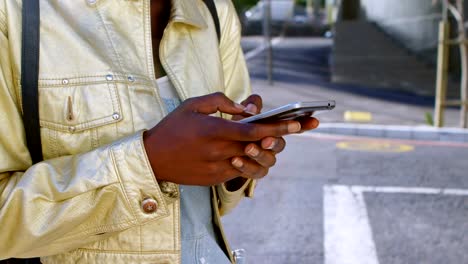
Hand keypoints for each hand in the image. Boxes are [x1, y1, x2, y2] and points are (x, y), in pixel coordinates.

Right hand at [143, 92, 301, 185]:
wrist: (152, 159)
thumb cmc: (173, 127)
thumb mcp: (194, 104)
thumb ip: (223, 101)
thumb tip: (249, 108)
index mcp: (214, 131)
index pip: (254, 131)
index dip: (279, 128)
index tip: (298, 123)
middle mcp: (219, 152)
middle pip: (260, 147)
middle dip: (279, 139)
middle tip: (291, 128)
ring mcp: (218, 169)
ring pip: (254, 162)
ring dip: (264, 151)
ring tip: (266, 140)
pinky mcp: (216, 179)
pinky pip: (241, 170)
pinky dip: (248, 159)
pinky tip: (246, 149)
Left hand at [228, 95, 318, 183]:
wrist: (220, 149)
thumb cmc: (234, 127)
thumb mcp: (241, 113)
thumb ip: (249, 106)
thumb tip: (252, 109)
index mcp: (273, 128)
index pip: (293, 126)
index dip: (305, 123)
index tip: (314, 121)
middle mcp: (273, 145)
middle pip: (280, 144)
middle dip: (275, 141)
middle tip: (266, 140)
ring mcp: (265, 159)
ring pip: (269, 160)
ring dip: (260, 154)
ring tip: (247, 148)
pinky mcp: (254, 171)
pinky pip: (255, 172)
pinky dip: (246, 166)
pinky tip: (235, 160)